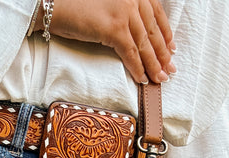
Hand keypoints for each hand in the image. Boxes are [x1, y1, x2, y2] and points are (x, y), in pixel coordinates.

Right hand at [34, 0, 175, 83]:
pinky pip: (130, 52)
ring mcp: (125, 12)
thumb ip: (123, 13)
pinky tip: (142, 78)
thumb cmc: (77, 5)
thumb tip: (134, 34)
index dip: (165, 34)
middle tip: (169, 70)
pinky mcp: (114, 28)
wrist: (56, 5)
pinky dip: (137, 67)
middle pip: (152, 31)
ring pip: (144, 44)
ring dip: (153, 64)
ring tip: (159, 78)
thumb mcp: (107, 4)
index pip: (156, 14)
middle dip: (163, 54)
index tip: (171, 49)